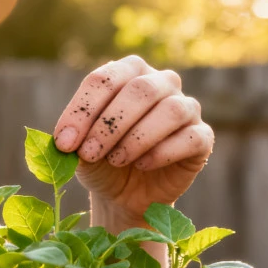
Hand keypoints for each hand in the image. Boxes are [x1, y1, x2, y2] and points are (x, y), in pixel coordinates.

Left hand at [52, 55, 213, 224]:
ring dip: (137, 138)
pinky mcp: (202, 137)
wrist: (123, 194)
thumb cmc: (99, 161)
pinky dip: (163, 152)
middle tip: (89, 154)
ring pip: (171, 110)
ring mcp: (186, 107)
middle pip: (140, 90)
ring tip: (116, 160)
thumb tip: (67, 140)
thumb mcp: (78, 150)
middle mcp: (161, 82)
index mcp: (128, 73)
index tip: (64, 143)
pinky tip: (142, 165)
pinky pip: (191, 137)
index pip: (105, 79)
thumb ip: (74, 138)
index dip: (82, 111)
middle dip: (109, 125)